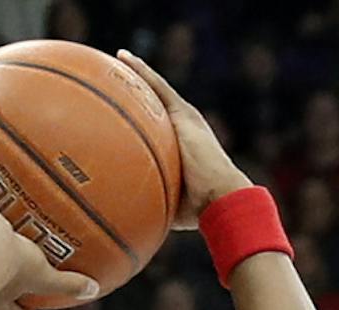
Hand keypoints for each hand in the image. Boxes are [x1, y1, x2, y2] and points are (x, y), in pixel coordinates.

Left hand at [114, 56, 248, 228]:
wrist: (221, 196)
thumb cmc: (200, 210)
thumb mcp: (170, 204)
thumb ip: (153, 202)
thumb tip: (130, 219)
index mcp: (183, 145)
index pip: (161, 127)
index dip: (146, 118)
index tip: (128, 111)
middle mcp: (185, 125)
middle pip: (157, 104)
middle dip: (139, 93)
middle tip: (117, 79)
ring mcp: (185, 117)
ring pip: (156, 90)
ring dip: (138, 74)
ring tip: (118, 61)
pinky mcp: (182, 113)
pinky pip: (157, 87)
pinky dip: (142, 73)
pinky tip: (124, 60)